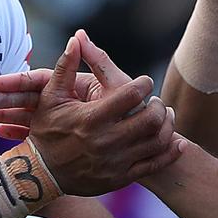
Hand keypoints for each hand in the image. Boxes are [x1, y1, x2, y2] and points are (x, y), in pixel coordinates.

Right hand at [0, 31, 181, 195]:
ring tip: (163, 114)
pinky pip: (154, 165)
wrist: (42, 174)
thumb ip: (66, 67)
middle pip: (150, 118)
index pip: (131, 95)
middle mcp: (106, 142)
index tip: (144, 81)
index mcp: (91, 118)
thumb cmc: (46, 130)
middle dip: (158, 105)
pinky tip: (176, 142)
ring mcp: (115, 162)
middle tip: (154, 99)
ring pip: (157, 141)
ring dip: (166, 125)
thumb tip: (76, 38)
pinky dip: (170, 152)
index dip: (144, 84)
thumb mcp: (51, 97)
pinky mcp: (120, 178)